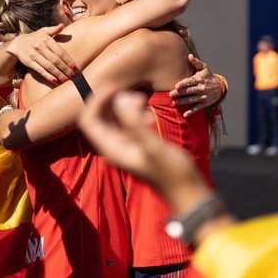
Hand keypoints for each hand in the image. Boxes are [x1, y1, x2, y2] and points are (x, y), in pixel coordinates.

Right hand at [7, 24, 76, 82]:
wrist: (18, 43)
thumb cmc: (35, 38)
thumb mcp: (43, 31)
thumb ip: (54, 29)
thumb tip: (62, 25)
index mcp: (46, 39)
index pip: (60, 51)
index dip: (68, 60)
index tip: (75, 67)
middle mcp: (40, 47)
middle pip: (56, 60)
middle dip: (66, 69)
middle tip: (73, 76)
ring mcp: (34, 55)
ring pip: (49, 66)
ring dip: (59, 74)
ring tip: (67, 80)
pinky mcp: (29, 62)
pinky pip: (40, 70)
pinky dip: (48, 76)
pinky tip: (56, 81)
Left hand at [78, 85, 207, 209]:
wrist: (187, 190)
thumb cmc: (172, 173)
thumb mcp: (153, 147)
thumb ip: (134, 124)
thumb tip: (119, 99)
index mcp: (111, 148)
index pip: (89, 120)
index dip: (97, 101)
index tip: (116, 88)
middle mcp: (113, 146)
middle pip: (100, 115)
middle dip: (113, 101)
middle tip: (136, 95)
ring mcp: (124, 144)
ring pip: (114, 117)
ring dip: (125, 106)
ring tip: (143, 103)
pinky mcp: (135, 142)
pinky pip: (126, 122)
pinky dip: (134, 114)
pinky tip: (148, 116)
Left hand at [169, 54, 222, 116]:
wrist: (220, 87)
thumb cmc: (208, 76)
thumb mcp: (204, 68)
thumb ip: (196, 62)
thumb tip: (189, 55)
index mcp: (199, 80)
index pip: (190, 82)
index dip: (183, 84)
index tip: (176, 86)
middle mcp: (201, 88)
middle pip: (189, 91)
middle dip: (180, 93)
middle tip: (171, 94)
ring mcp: (202, 96)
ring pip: (191, 100)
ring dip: (183, 102)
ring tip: (174, 102)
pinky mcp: (204, 103)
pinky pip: (197, 108)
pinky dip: (191, 112)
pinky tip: (185, 115)